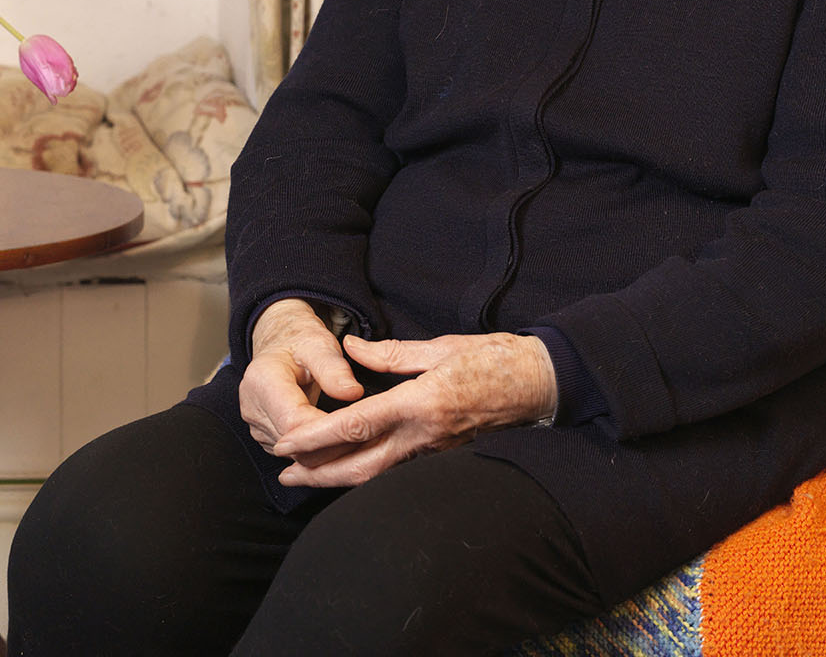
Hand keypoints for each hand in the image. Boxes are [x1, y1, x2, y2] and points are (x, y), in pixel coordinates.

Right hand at [239, 299, 363, 454]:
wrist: (282, 344)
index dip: (328, 430)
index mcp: (262, 381)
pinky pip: (295, 455)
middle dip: (332, 444)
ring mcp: (257, 427)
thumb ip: (334, 368)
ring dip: (327, 452)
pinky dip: (319, 452)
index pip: (294, 422)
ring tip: (357, 438)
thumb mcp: (319, 344)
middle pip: (294, 445)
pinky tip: (340, 441)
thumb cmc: (300, 342)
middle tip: (367, 435)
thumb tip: (352, 392)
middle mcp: (253, 409)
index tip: (359, 425)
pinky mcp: (267, 438)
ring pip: (296, 456)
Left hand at [272, 332, 556, 487]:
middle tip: (284, 472)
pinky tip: (345, 468)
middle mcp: (424, 434)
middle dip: (318, 472)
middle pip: (360, 465)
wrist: (541, 384)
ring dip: (336, 477)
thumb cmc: (495, 359)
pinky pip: (395, 469)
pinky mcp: (441, 454)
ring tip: (304, 476)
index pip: (358, 426)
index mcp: (421, 402)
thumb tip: (350, 347)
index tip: (287, 444)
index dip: (317, 438)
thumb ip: (392, 353)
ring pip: (375, 474)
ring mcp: (434, 449)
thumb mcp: (442, 346)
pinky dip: (364, 472)